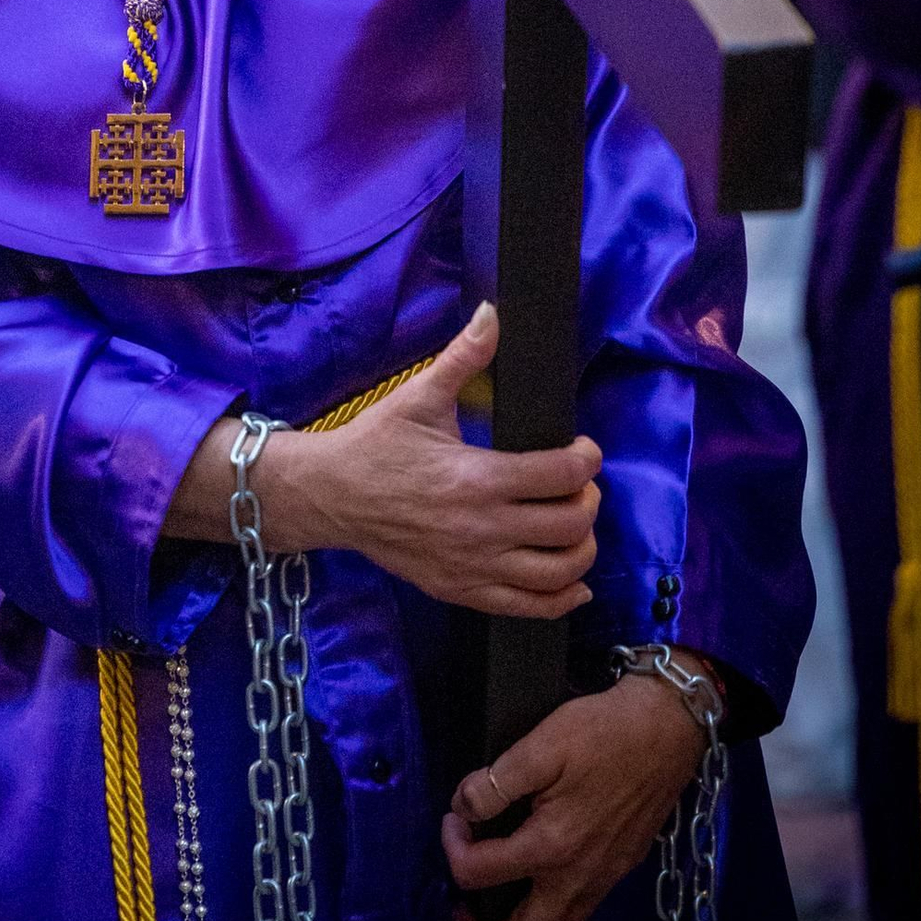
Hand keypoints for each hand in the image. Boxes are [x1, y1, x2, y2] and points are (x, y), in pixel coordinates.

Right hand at [253, 305, 602, 617]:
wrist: (332, 496)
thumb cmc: (377, 444)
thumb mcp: (419, 396)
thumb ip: (463, 357)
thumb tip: (493, 314)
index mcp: (476, 477)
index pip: (561, 474)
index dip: (586, 458)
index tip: (584, 448)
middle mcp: (482, 528)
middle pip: (570, 525)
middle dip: (588, 499)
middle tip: (579, 483)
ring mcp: (474, 566)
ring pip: (557, 572)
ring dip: (582, 548)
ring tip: (575, 523)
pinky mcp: (462, 590)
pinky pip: (528, 606)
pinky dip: (561, 597)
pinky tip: (573, 579)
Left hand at [442, 670, 705, 920]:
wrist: (668, 727)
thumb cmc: (604, 731)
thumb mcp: (542, 745)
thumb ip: (496, 783)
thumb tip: (464, 808)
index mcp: (551, 847)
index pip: (478, 874)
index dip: (452, 847)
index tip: (454, 817)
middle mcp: (578, 876)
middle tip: (463, 901)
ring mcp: (606, 877)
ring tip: (500, 890)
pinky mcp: (624, 866)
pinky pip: (582, 908)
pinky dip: (554, 905)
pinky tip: (543, 871)